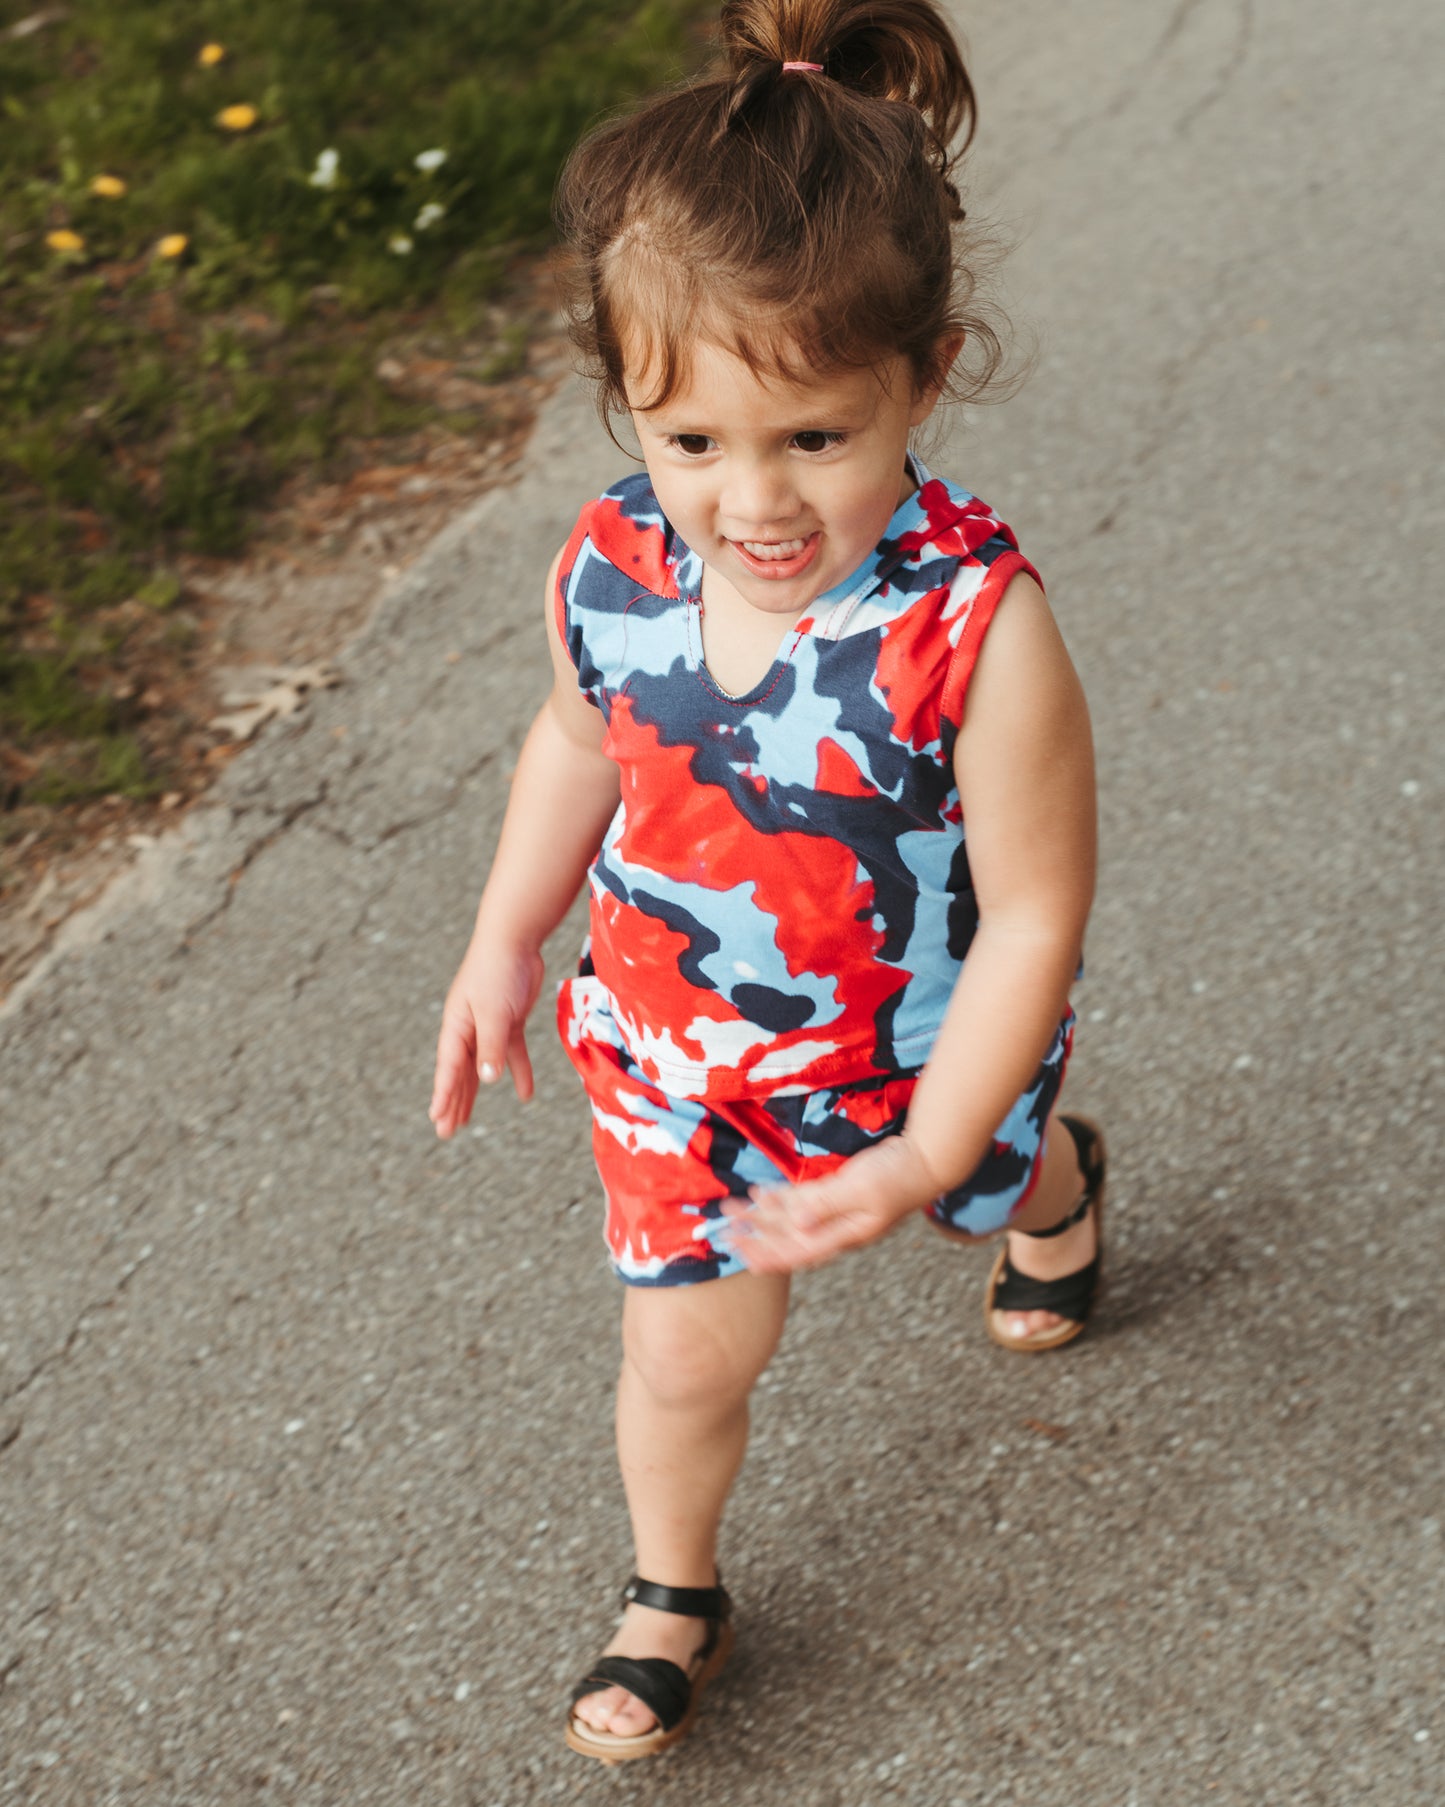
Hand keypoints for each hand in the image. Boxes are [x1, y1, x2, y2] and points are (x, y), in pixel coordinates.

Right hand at [428, 939, 545, 1135]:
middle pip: (459, 1073)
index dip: (443, 1095)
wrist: (515, 939)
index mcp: (456, 1026)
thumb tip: (487, 1079)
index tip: (437, 1120)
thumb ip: (491, 1045)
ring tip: (466, 1122)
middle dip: (452, 1102)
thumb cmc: (498, 972)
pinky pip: (512, 1053)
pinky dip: (518, 1072)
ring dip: (476, 1093)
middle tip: (444, 1133)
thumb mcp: (494, 1012)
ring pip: (482, 1067)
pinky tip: (525, 1094)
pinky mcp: (509, 1021)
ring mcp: (488, 1026)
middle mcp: (468, 1029)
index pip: (448, 1068)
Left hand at [720, 1137, 943, 1272]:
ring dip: (762, 1215)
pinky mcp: (839, 1193)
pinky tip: (762, 1194)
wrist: (925, 1161)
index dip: (766, 1254)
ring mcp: (836, 1212)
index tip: (738, 1250)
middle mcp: (835, 1229)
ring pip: (790, 1219)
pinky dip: (781, 1199)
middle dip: (754, 1234)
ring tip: (734, 1207)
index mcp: (842, 1236)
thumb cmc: (898, 1178)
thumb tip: (796, 1223)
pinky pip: (802, 1201)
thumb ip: (827, 1204)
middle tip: (722, 1228)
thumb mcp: (862, 1191)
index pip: (796, 1252)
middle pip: (786, 1237)